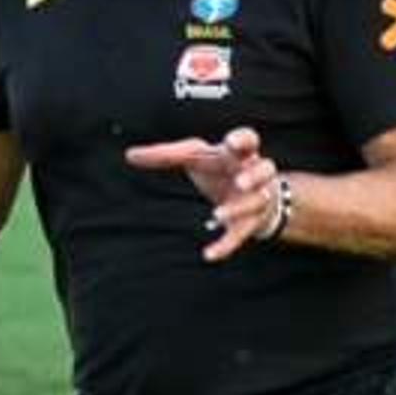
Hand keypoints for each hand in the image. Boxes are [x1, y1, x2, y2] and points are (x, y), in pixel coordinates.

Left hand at [125, 125, 288, 262]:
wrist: (252, 199)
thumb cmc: (220, 170)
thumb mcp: (195, 158)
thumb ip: (164, 155)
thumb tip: (130, 155)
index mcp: (238, 154)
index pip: (249, 140)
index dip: (243, 140)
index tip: (233, 143)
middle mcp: (252, 175)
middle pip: (265, 169)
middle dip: (254, 176)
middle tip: (240, 181)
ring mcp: (255, 200)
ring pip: (257, 202)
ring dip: (238, 208)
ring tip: (217, 214)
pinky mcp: (248, 225)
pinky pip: (240, 236)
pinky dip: (225, 246)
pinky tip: (209, 255)